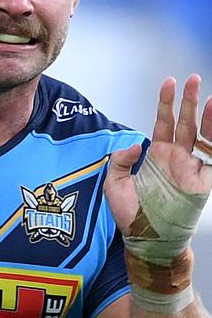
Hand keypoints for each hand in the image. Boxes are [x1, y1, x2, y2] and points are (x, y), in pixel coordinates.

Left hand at [104, 75, 211, 234]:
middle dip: (189, 100)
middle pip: (186, 123)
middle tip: (192, 78)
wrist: (144, 239)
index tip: (168, 83)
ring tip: (209, 96)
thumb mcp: (114, 183)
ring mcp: (190, 169)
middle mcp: (176, 159)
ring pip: (203, 136)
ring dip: (207, 116)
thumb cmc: (129, 214)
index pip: (164, 122)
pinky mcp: (202, 184)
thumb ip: (121, 160)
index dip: (166, 103)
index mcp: (158, 155)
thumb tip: (136, 144)